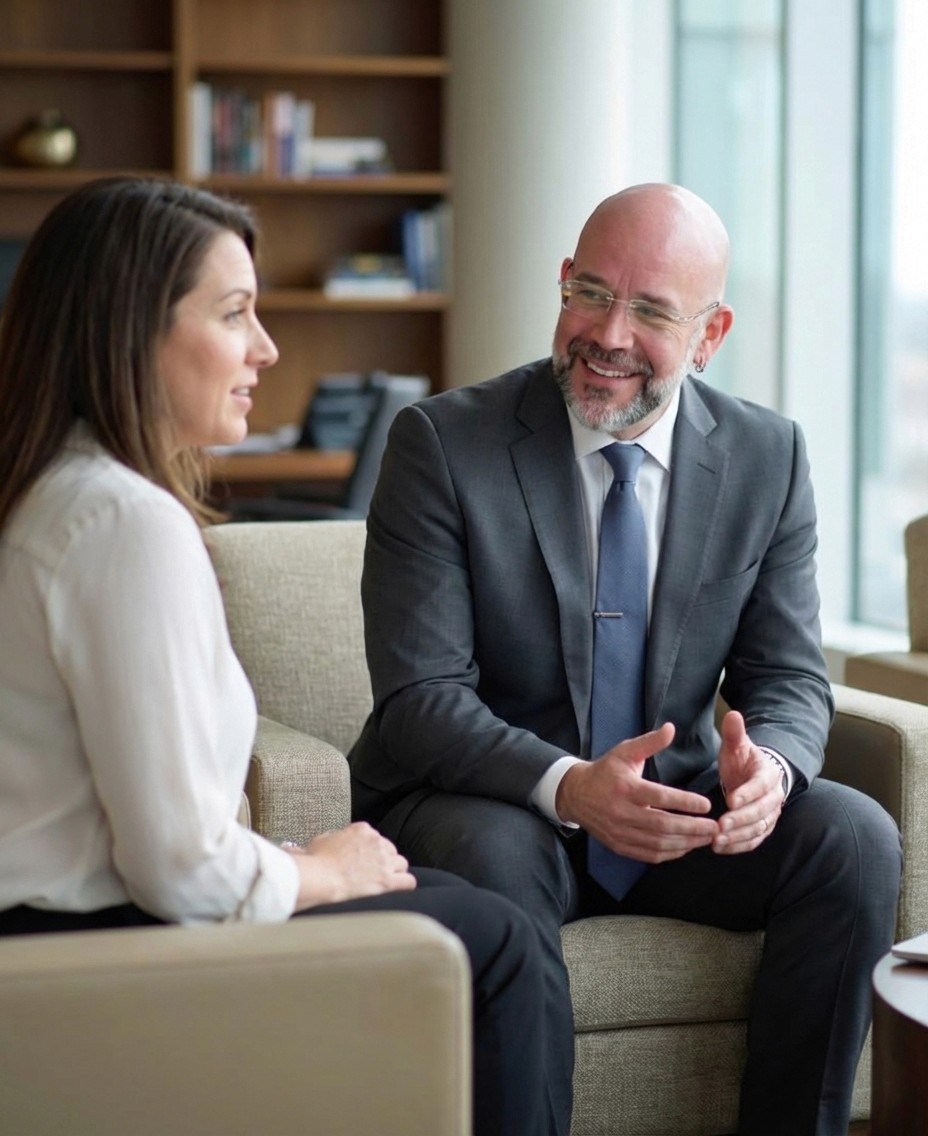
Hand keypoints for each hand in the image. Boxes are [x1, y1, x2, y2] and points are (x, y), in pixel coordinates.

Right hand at [284, 822, 416, 909]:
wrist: (320, 879)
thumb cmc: (315, 862)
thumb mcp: (319, 841)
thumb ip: (328, 839)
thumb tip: (316, 841)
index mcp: (362, 830)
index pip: (375, 838)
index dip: (370, 851)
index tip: (363, 861)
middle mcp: (377, 841)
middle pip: (390, 850)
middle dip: (384, 861)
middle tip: (372, 874)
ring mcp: (384, 860)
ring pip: (401, 864)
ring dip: (395, 872)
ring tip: (384, 883)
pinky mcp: (388, 880)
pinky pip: (408, 881)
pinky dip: (404, 885)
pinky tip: (397, 890)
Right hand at [556, 723, 718, 862]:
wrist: (575, 794)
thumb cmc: (605, 771)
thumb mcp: (625, 751)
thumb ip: (650, 742)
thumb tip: (671, 728)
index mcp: (625, 787)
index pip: (659, 797)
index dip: (684, 802)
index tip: (705, 805)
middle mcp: (621, 812)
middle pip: (661, 825)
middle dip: (691, 828)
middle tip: (714, 827)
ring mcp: (619, 832)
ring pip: (657, 843)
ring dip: (685, 843)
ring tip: (706, 837)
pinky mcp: (619, 845)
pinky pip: (648, 854)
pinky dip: (670, 854)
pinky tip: (686, 847)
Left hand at [713, 710, 785, 853]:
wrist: (756, 775)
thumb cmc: (743, 759)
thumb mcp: (737, 745)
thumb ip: (734, 733)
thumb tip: (733, 714)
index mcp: (768, 774)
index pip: (761, 786)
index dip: (747, 794)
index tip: (730, 800)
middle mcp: (774, 797)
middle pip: (761, 812)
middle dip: (741, 819)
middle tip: (720, 825)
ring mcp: (770, 815)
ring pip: (758, 829)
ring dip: (738, 836)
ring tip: (716, 840)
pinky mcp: (763, 828)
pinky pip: (754, 840)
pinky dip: (739, 845)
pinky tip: (721, 848)